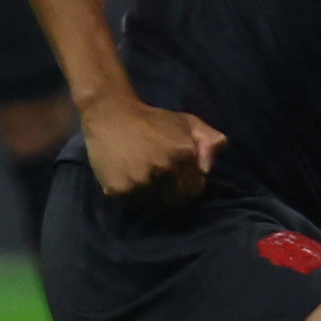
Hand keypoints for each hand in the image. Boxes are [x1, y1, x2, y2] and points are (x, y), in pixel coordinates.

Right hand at [79, 93, 221, 206]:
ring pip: (156, 206)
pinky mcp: (121, 189)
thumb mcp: (187, 122)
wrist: (110, 114)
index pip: (196, 189)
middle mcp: (164, 169)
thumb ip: (210, 141)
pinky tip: (132, 180)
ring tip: (147, 180)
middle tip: (162, 181)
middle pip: (177, 200)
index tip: (179, 177)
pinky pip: (136, 205)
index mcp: (183, 154)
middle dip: (173, 193)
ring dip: (154, 197)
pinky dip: (136, 197)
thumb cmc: (152, 120)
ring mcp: (141, 181)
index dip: (189, 184)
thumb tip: (208, 169)